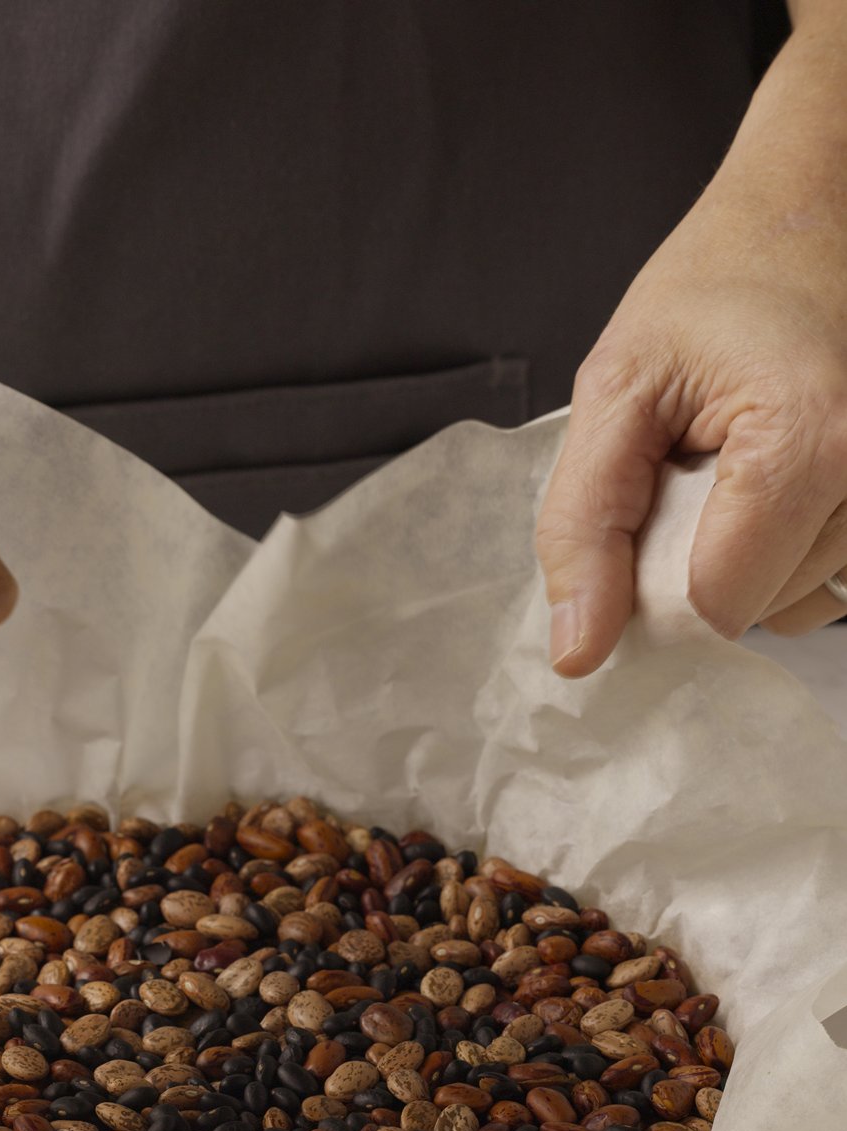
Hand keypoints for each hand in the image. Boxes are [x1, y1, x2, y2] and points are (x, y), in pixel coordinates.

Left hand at [536, 122, 846, 674]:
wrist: (815, 211)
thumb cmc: (720, 281)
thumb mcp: (617, 389)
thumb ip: (583, 526)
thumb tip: (576, 650)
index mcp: (811, 442)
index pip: (716, 606)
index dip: (654, 596)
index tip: (631, 537)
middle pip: (755, 609)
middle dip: (694, 567)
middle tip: (684, 470)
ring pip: (795, 603)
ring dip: (740, 560)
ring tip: (729, 467)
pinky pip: (827, 581)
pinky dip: (781, 553)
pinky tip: (765, 484)